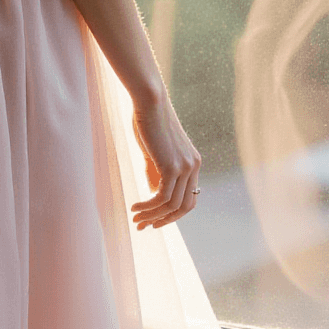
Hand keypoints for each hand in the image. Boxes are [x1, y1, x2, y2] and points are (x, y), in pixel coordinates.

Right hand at [130, 93, 200, 229]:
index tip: (154, 220)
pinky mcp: (172, 166)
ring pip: (172, 205)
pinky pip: (162, 197)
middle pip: (185, 207)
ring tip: (135, 218)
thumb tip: (153, 193)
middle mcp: (193, 166)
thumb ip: (156, 172)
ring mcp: (185, 167)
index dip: (173, 214)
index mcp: (192, 162)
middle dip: (164, 220)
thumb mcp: (154, 151)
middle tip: (144, 226)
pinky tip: (135, 206)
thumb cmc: (149, 122)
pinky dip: (148, 206)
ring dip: (152, 215)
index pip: (189, 198)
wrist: (150, 102)